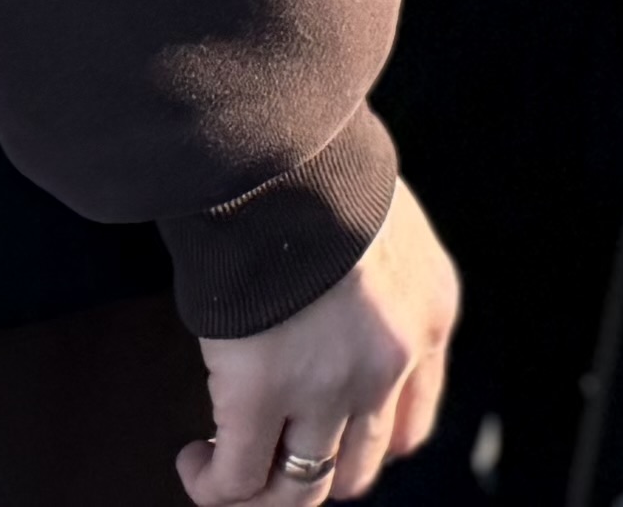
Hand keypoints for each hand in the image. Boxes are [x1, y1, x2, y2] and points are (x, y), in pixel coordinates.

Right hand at [184, 182, 457, 500]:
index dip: (361, 443)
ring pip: (301, 490)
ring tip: (225, 465)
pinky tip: (196, 459)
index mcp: (426, 319)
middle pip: (358, 469)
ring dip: (261, 490)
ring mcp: (329, 387)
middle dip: (310, 469)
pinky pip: (238, 480)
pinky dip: (214, 484)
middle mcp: (391, 364)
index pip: (410, 426)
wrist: (284, 151)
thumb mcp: (383, 229)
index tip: (325, 434)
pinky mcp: (261, 396)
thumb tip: (333, 306)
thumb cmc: (319, 170)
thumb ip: (373, 283)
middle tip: (269, 449)